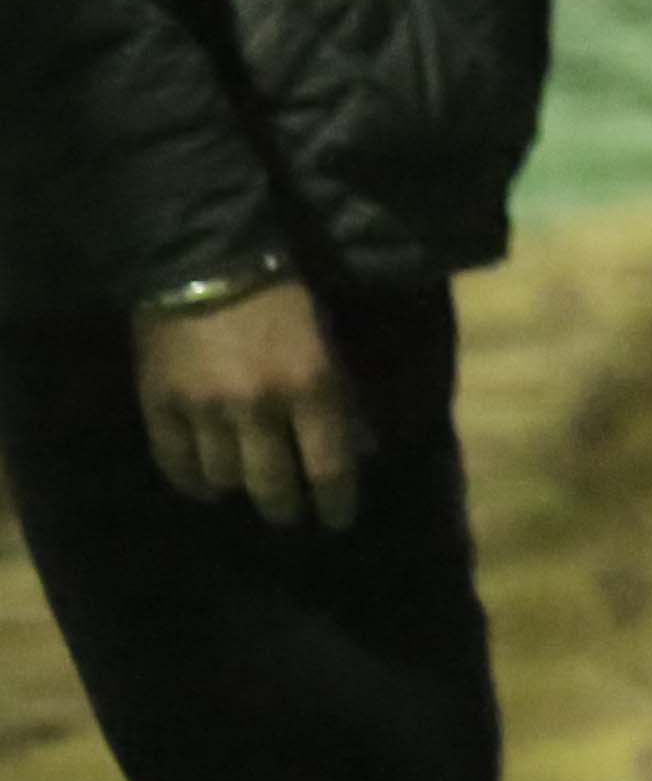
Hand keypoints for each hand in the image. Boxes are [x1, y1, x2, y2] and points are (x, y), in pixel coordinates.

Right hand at [136, 281, 356, 530]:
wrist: (207, 259)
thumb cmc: (283, 296)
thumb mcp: (328, 342)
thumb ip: (343, 397)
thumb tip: (364, 448)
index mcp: (312, 387)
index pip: (329, 467)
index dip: (336, 502)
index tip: (337, 521)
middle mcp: (259, 407)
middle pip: (273, 485)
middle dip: (285, 508)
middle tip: (289, 515)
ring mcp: (205, 410)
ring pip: (224, 479)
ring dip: (238, 488)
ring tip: (245, 488)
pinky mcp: (159, 406)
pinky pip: (175, 464)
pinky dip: (191, 481)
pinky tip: (203, 483)